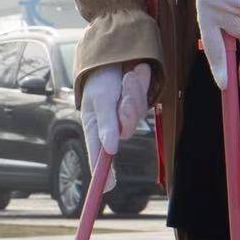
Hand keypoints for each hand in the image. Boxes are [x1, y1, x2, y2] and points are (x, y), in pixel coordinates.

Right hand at [80, 63, 150, 192]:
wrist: (115, 52)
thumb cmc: (100, 77)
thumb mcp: (100, 99)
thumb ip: (106, 124)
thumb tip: (111, 150)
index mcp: (94, 125)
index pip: (98, 154)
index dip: (103, 171)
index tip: (108, 187)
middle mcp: (110, 124)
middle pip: (127, 130)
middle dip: (129, 108)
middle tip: (125, 88)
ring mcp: (126, 115)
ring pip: (138, 115)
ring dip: (135, 93)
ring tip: (128, 76)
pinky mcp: (138, 105)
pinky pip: (146, 102)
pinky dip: (142, 86)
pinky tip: (135, 74)